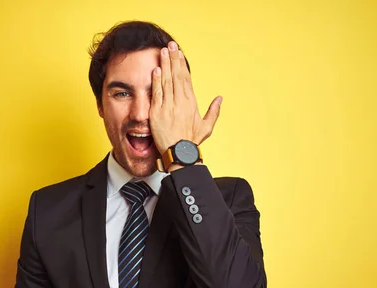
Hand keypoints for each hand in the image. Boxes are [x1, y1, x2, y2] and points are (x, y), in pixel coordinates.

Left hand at [149, 41, 222, 155]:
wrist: (179, 153)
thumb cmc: (191, 142)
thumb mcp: (206, 127)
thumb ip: (214, 111)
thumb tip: (220, 98)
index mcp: (191, 103)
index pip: (186, 79)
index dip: (182, 65)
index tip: (179, 54)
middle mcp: (180, 102)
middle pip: (176, 76)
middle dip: (173, 59)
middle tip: (171, 45)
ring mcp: (168, 107)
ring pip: (166, 82)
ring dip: (165, 65)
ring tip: (162, 52)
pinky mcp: (157, 113)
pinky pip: (157, 93)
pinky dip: (156, 81)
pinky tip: (156, 70)